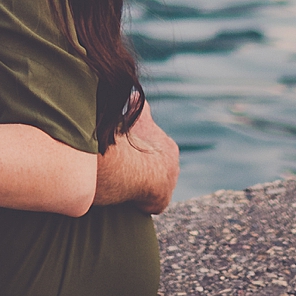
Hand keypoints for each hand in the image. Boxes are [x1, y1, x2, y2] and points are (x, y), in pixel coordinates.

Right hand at [94, 98, 179, 214]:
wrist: (138, 169)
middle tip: (123, 164)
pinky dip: (140, 198)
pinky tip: (126, 193)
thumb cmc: (135, 141)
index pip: (158, 147)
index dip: (143, 147)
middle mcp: (173, 166)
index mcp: (169, 148)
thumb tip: (135, 94)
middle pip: (157, 166)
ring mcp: (168, 185)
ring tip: (122, 179)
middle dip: (143, 165)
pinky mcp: (161, 201)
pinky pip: (149, 200)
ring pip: (153, 183)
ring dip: (141, 182)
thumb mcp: (137, 118)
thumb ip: (139, 108)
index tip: (130, 149)